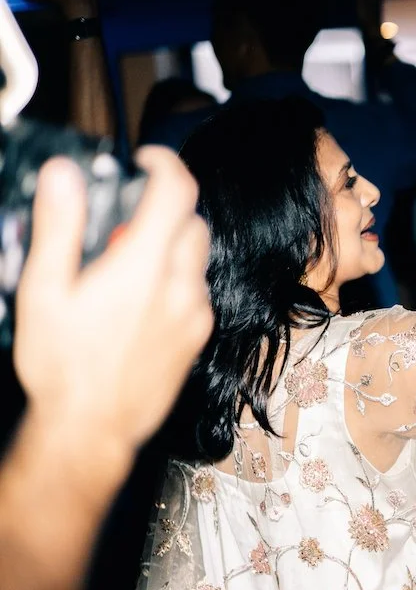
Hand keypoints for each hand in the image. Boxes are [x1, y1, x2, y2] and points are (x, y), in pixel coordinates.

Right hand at [14, 148, 212, 460]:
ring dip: (172, 243)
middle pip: (193, 222)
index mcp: (143, 266)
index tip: (146, 160)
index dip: (166, 164)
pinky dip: (177, 279)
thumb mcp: (44, 289)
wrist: (92, 429)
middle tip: (125, 213)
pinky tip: (142, 297)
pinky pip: (197, 292)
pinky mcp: (196, 338)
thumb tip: (64, 173)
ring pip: (197, 258)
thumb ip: (58, 226)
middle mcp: (180, 285)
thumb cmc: (63, 366)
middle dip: (166, 206)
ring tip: (127, 259)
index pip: (177, 191)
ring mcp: (194, 313)